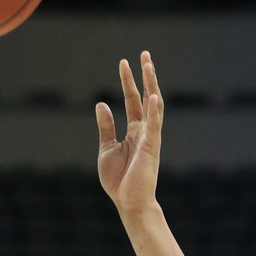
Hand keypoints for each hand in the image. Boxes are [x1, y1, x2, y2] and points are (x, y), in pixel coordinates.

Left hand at [96, 51, 163, 213]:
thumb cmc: (118, 180)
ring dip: (152, 85)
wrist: (128, 201)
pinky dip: (153, 110)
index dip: (128, 81)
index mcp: (133, 131)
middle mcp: (144, 130)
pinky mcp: (152, 147)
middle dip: (145, 76)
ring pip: (154, 105)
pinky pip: (154, 125)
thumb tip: (101, 104)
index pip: (132, 100)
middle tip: (144, 54)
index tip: (125, 62)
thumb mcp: (106, 148)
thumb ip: (106, 126)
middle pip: (146, 97)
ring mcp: (150, 137)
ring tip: (149, 65)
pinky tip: (153, 95)